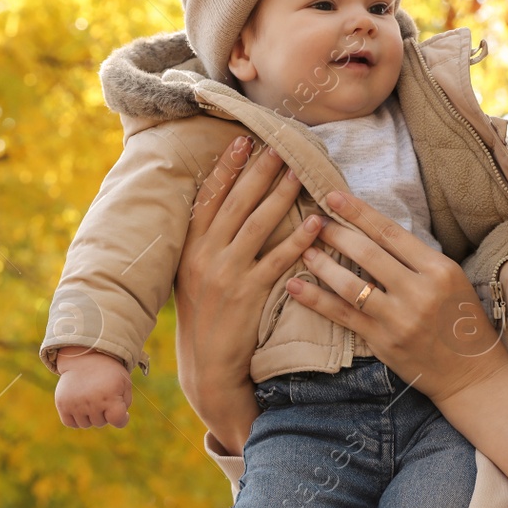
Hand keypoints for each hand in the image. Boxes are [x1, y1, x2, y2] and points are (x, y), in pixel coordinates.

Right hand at [55, 347, 132, 428]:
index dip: (122, 418)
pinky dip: (74, 418)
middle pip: (100, 423)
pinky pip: (70, 423)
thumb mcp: (124, 382)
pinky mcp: (62, 404)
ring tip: (90, 397)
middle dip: (103, 412)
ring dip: (88, 415)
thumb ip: (125, 403)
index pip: (118, 420)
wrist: (84, 356)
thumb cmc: (108, 372)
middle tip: (101, 395)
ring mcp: (75, 404)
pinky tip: (79, 405)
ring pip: (85, 424)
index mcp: (110, 396)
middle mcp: (92, 401)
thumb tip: (117, 421)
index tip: (120, 410)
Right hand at [174, 135, 326, 454]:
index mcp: (190, 247)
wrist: (206, 366)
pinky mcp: (249, 294)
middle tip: (280, 146)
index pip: (208, 198)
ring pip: (258, 224)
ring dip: (281, 195)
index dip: (226, 168)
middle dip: (259, 171)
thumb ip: (205, 243)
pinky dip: (299, 239)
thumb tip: (220, 206)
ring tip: (299, 172)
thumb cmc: (204, 317)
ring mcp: (227, 274)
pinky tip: (317, 222)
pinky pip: (278, 259)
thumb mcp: (192, 275)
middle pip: (236, 203)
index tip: (242, 141)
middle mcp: (205, 255)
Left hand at [286, 190, 507, 404]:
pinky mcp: (382, 342)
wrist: (472, 374)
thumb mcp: (451, 279)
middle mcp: (419, 292)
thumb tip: (374, 232)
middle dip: (335, 233)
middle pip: (367, 253)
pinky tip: (295, 286)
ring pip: (349, 284)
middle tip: (313, 220)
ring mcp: (399, 319)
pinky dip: (315, 299)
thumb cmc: (462, 320)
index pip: (390, 232)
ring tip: (303, 249)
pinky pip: (342, 315)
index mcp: (438, 269)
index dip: (358, 212)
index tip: (333, 196)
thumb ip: (416, 259)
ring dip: (322, 264)